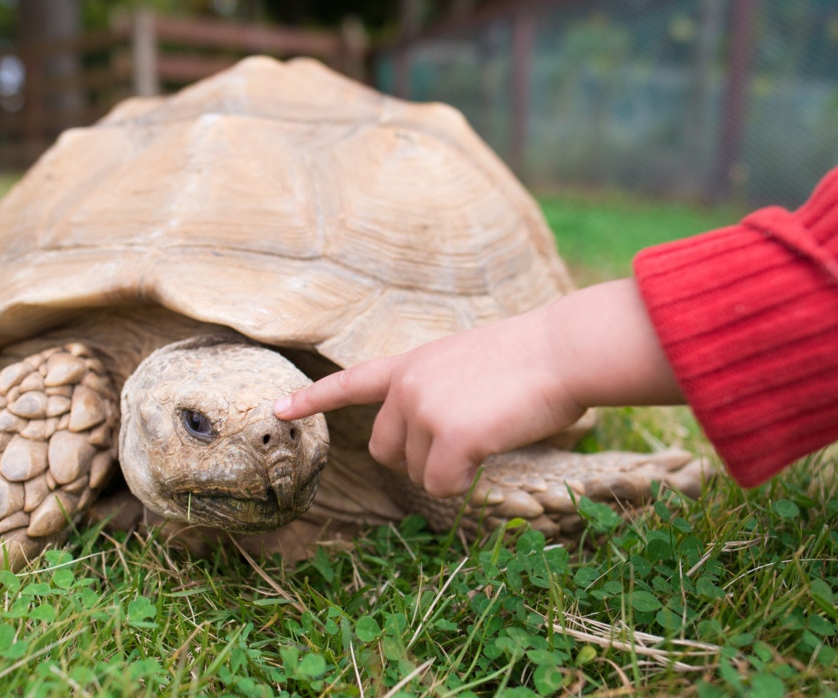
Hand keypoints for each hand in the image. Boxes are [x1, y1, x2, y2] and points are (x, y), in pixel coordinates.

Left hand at [274, 279, 682, 496]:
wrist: (560, 351)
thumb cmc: (529, 359)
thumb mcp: (467, 363)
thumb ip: (436, 391)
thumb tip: (433, 435)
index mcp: (410, 364)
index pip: (351, 382)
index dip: (313, 399)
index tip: (278, 409)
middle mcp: (406, 386)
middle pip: (387, 451)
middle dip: (418, 460)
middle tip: (463, 442)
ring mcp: (424, 410)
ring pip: (416, 472)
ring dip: (448, 468)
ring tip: (487, 430)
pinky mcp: (449, 436)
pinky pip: (442, 486)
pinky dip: (464, 482)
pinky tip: (489, 451)